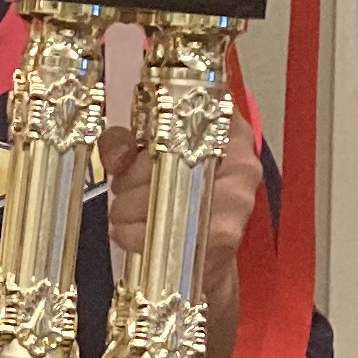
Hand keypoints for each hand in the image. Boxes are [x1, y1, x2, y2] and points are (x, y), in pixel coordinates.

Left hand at [98, 109, 260, 285]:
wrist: (198, 248)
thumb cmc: (175, 190)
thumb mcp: (147, 155)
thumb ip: (123, 143)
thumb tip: (116, 154)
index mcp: (228, 128)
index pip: (193, 110)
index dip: (155, 127)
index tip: (135, 146)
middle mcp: (242, 160)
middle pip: (177, 158)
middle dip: (134, 176)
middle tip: (120, 188)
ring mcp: (238, 200)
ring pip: (172, 196)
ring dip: (132, 207)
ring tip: (120, 212)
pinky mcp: (225, 236)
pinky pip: (172, 232)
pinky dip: (138, 235)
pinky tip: (126, 233)